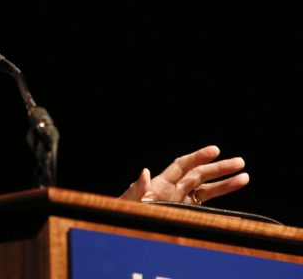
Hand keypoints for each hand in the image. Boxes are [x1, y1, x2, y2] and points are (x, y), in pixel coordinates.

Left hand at [120, 145, 249, 204]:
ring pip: (207, 186)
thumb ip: (138, 188)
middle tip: (240, 161)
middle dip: (219, 167)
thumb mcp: (130, 201)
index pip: (182, 165)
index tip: (214, 150)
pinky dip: (221, 193)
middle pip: (199, 173)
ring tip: (245, 174)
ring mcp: (181, 196)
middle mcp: (174, 186)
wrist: (127, 222)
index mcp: (161, 183)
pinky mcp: (186, 208)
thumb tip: (145, 172)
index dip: (198, 157)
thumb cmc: (127, 211)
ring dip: (225, 180)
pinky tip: (236, 187)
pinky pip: (207, 199)